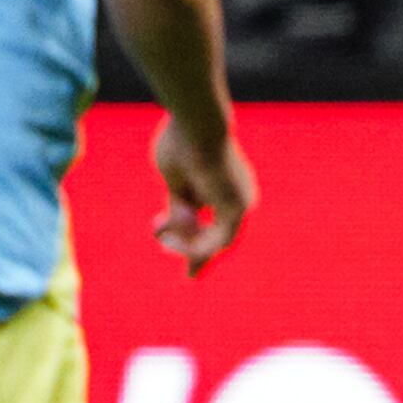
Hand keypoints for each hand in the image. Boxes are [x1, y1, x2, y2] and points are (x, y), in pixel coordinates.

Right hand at [152, 118, 255, 275]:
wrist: (195, 126)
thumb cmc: (182, 144)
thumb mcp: (175, 183)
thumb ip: (179, 206)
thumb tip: (172, 229)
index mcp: (225, 187)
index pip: (214, 224)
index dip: (196, 244)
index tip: (182, 260)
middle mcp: (239, 197)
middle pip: (217, 238)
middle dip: (195, 254)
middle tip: (188, 276)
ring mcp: (241, 203)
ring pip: (214, 242)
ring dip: (185, 244)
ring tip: (162, 235)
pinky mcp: (237, 208)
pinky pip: (217, 241)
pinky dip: (193, 245)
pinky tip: (170, 239)